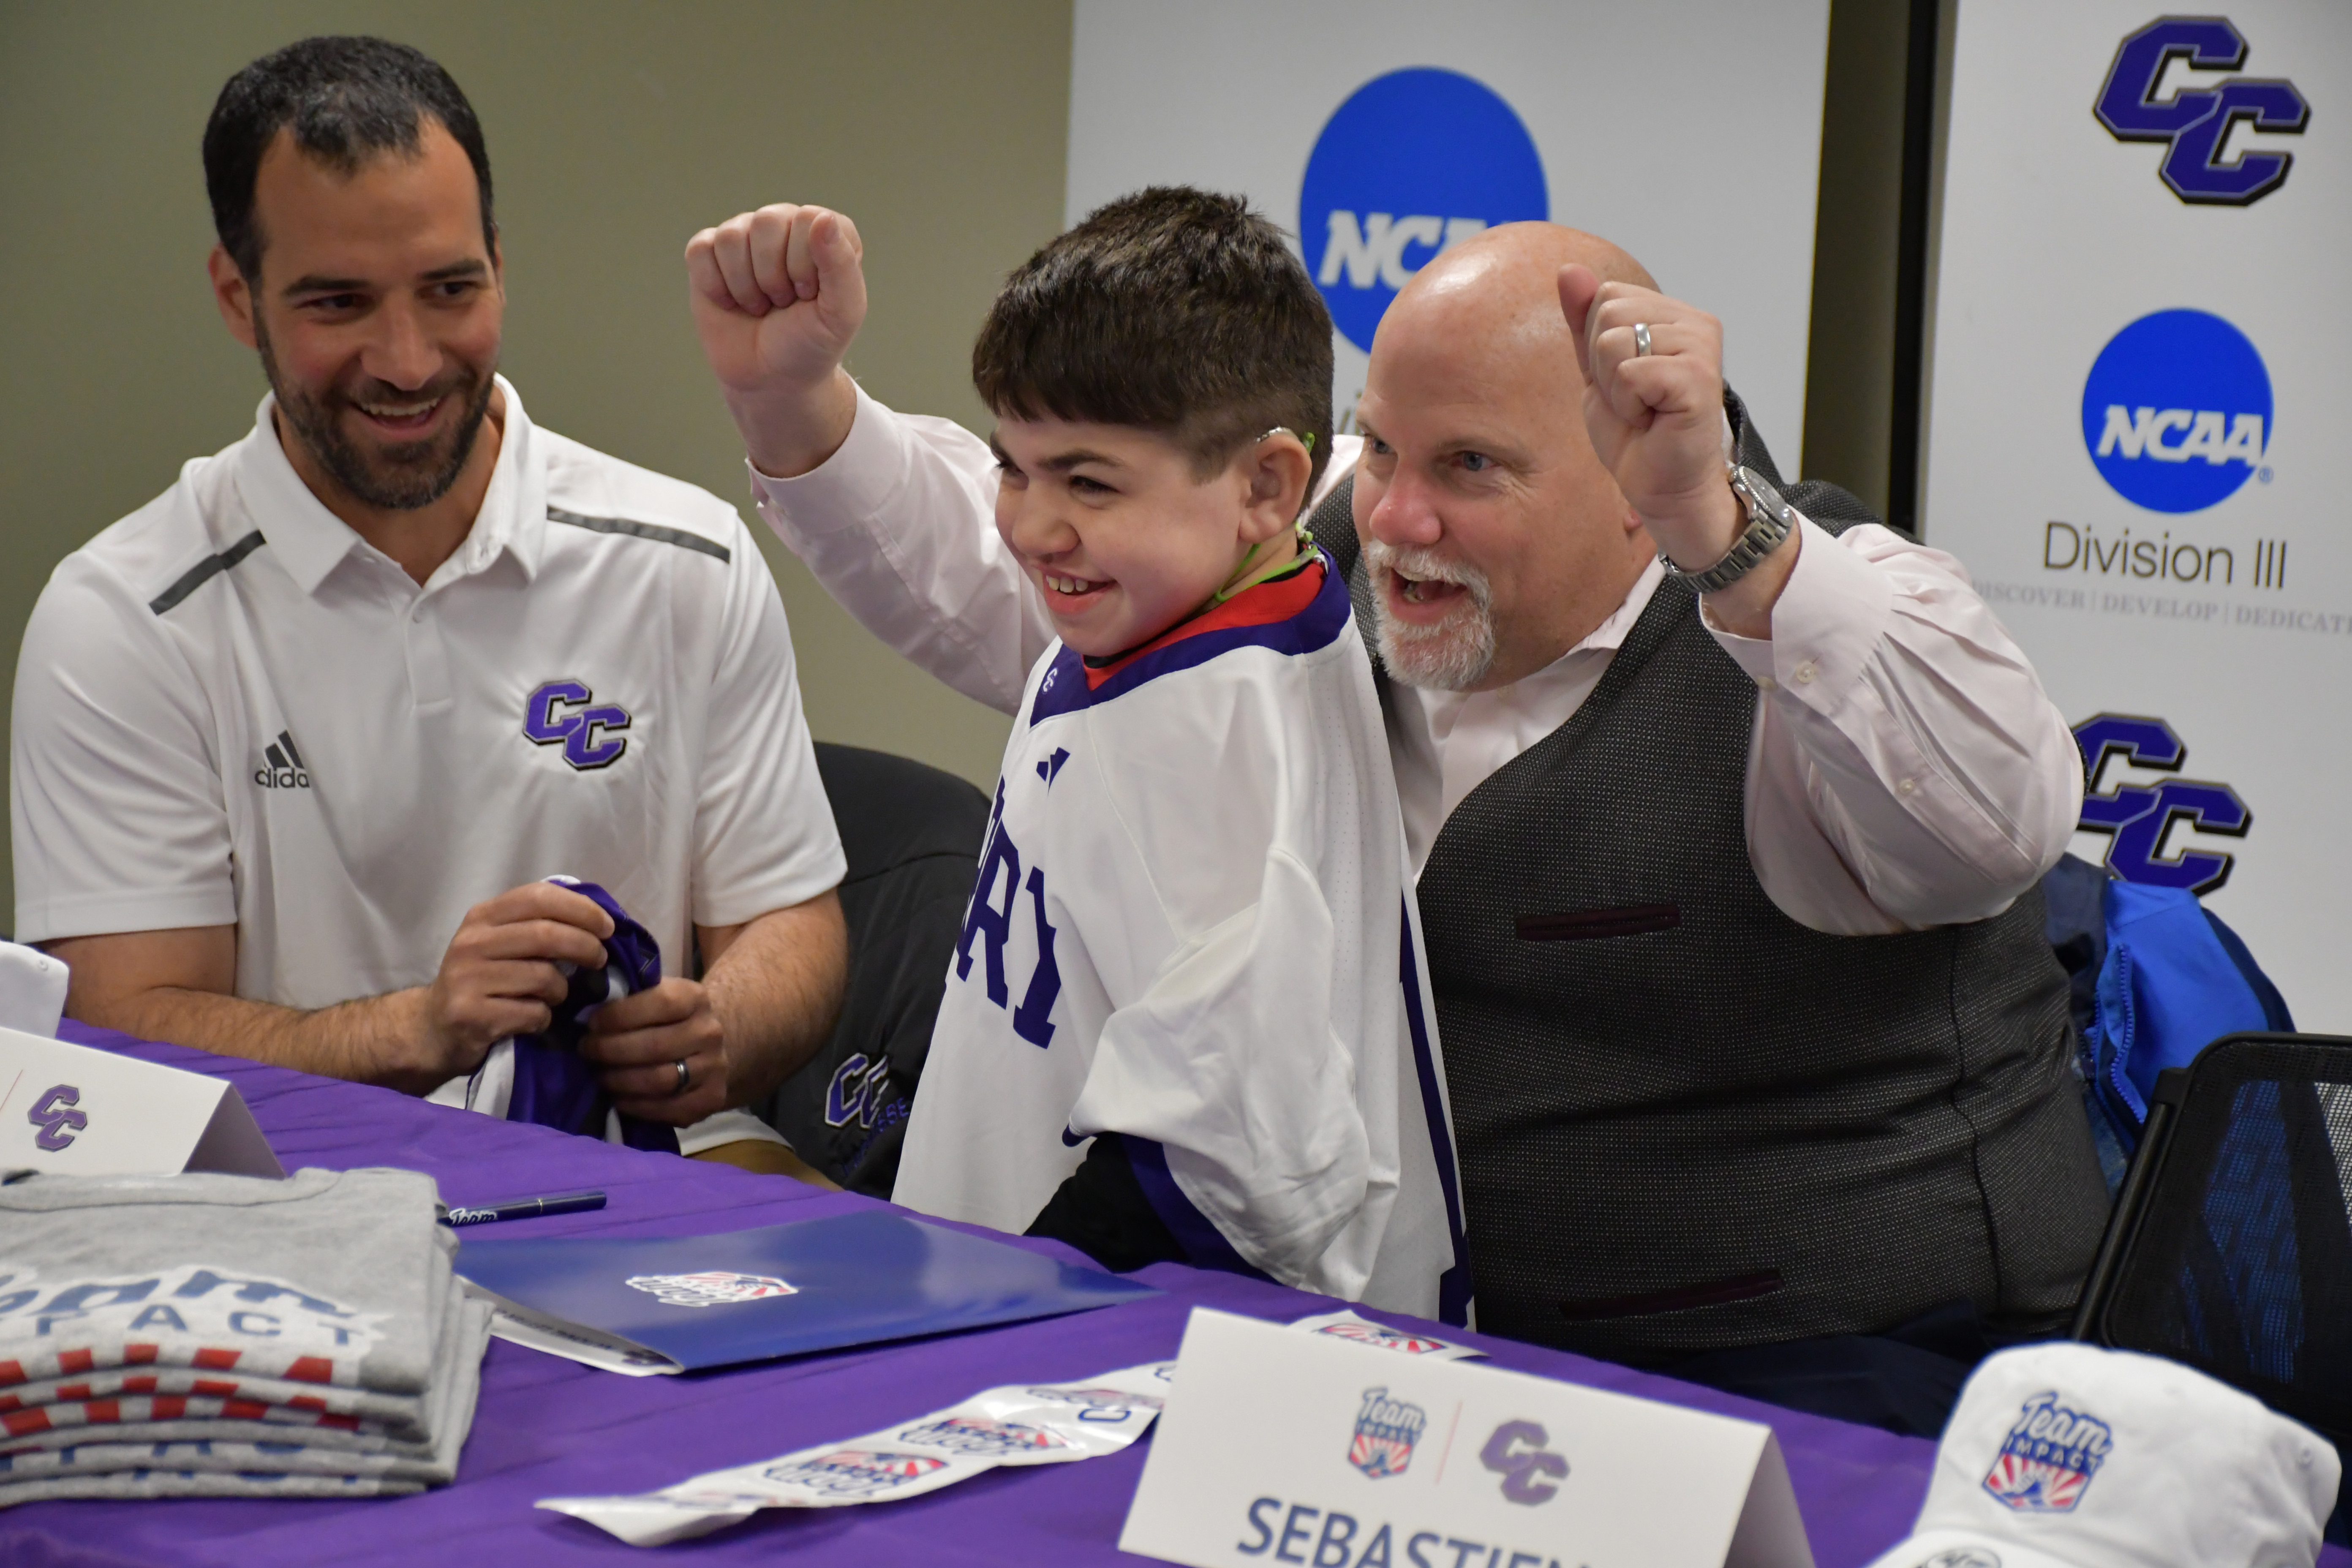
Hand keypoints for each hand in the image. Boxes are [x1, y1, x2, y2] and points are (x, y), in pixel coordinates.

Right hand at [421, 883, 612, 1084]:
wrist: (434, 1028)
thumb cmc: (482, 980)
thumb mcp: (501, 942)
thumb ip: (537, 924)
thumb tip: (598, 920)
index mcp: (482, 916)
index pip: (539, 897)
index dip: (581, 909)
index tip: (607, 927)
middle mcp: (471, 942)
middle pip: (547, 935)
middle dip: (586, 946)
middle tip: (599, 959)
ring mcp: (467, 978)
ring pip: (544, 977)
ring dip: (563, 990)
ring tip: (555, 996)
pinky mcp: (471, 1014)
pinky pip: (533, 1013)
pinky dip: (544, 1018)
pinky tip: (534, 1018)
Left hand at [580, 979, 731, 1125]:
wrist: (704, 1046)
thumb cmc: (664, 1019)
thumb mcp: (653, 995)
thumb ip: (627, 996)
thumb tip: (589, 1004)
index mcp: (696, 998)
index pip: (660, 1003)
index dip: (620, 1015)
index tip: (591, 1024)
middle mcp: (710, 1032)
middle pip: (655, 1046)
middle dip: (611, 1050)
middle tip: (587, 1052)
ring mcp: (714, 1068)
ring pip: (659, 1080)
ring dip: (620, 1080)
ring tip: (600, 1075)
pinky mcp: (711, 1099)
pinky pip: (667, 1108)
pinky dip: (635, 1106)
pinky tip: (617, 1098)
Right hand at [685, 203, 865, 475]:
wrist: (771, 379)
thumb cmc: (811, 344)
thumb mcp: (841, 313)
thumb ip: (842, 265)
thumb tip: (821, 218)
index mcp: (826, 231)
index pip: (809, 219)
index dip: (805, 266)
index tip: (809, 296)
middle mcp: (785, 224)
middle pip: (766, 222)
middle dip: (773, 276)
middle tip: (782, 302)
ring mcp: (745, 235)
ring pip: (730, 237)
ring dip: (745, 286)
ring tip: (759, 304)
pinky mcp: (709, 253)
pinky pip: (701, 250)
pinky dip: (715, 286)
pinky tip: (731, 302)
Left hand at [1557, 265, 1744, 571]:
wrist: (1661, 486)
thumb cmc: (1636, 433)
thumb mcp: (1596, 370)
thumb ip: (1584, 321)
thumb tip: (1568, 270)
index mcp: (1674, 314)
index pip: (1606, 295)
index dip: (1597, 346)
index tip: (1624, 382)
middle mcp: (1695, 322)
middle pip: (1609, 312)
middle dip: (1603, 366)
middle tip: (1633, 400)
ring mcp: (1701, 346)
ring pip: (1614, 341)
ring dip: (1615, 388)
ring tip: (1644, 409)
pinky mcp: (1698, 376)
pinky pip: (1630, 371)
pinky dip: (1628, 403)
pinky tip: (1653, 419)